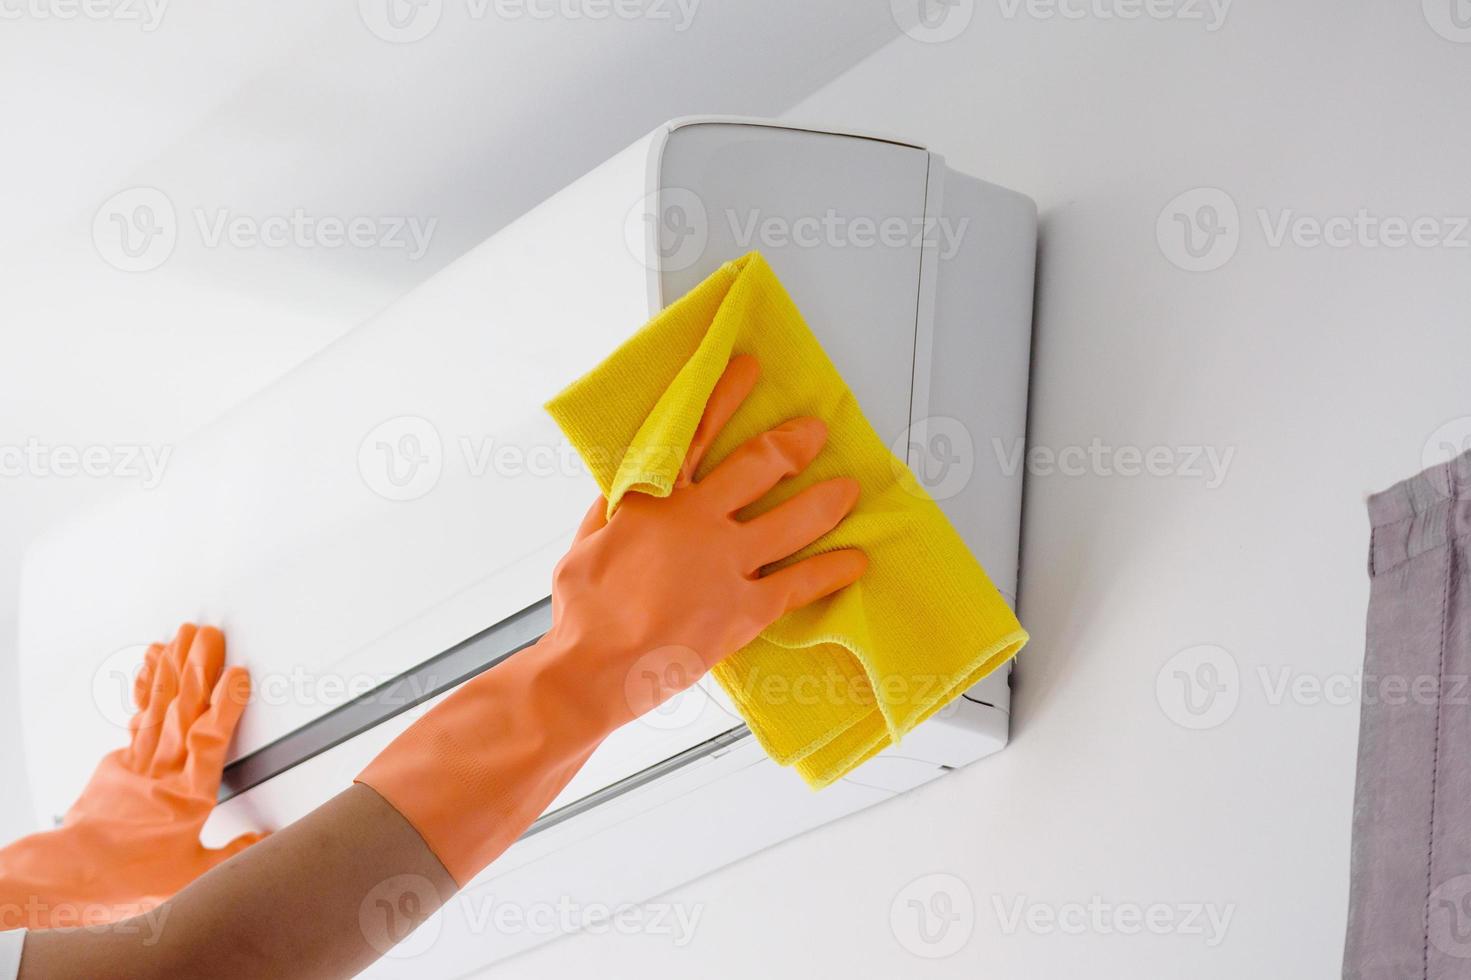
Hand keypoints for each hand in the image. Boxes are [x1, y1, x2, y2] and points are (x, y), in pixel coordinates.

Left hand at [0, 624, 264, 927]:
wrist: (71, 875)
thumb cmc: (126, 876)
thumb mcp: (193, 876)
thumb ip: (234, 854)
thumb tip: (262, 842)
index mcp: (189, 795)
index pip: (209, 737)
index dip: (224, 703)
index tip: (237, 674)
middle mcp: (163, 771)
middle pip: (182, 709)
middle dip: (197, 667)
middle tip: (208, 635)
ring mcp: (137, 763)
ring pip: (159, 706)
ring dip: (172, 668)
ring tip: (180, 639)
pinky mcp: (117, 764)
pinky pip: (137, 718)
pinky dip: (145, 690)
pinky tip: (150, 669)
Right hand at [356, 354, 868, 886]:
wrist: (593, 668)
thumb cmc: (583, 611)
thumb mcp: (587, 542)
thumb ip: (614, 510)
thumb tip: (626, 484)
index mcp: (656, 499)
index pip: (696, 433)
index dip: (725, 397)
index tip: (749, 370)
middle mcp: (698, 521)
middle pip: (758, 466)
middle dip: (792, 444)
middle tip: (814, 431)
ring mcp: (726, 563)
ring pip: (791, 520)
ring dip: (824, 500)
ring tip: (849, 488)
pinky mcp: (744, 609)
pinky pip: (798, 584)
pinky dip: (830, 570)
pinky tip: (855, 561)